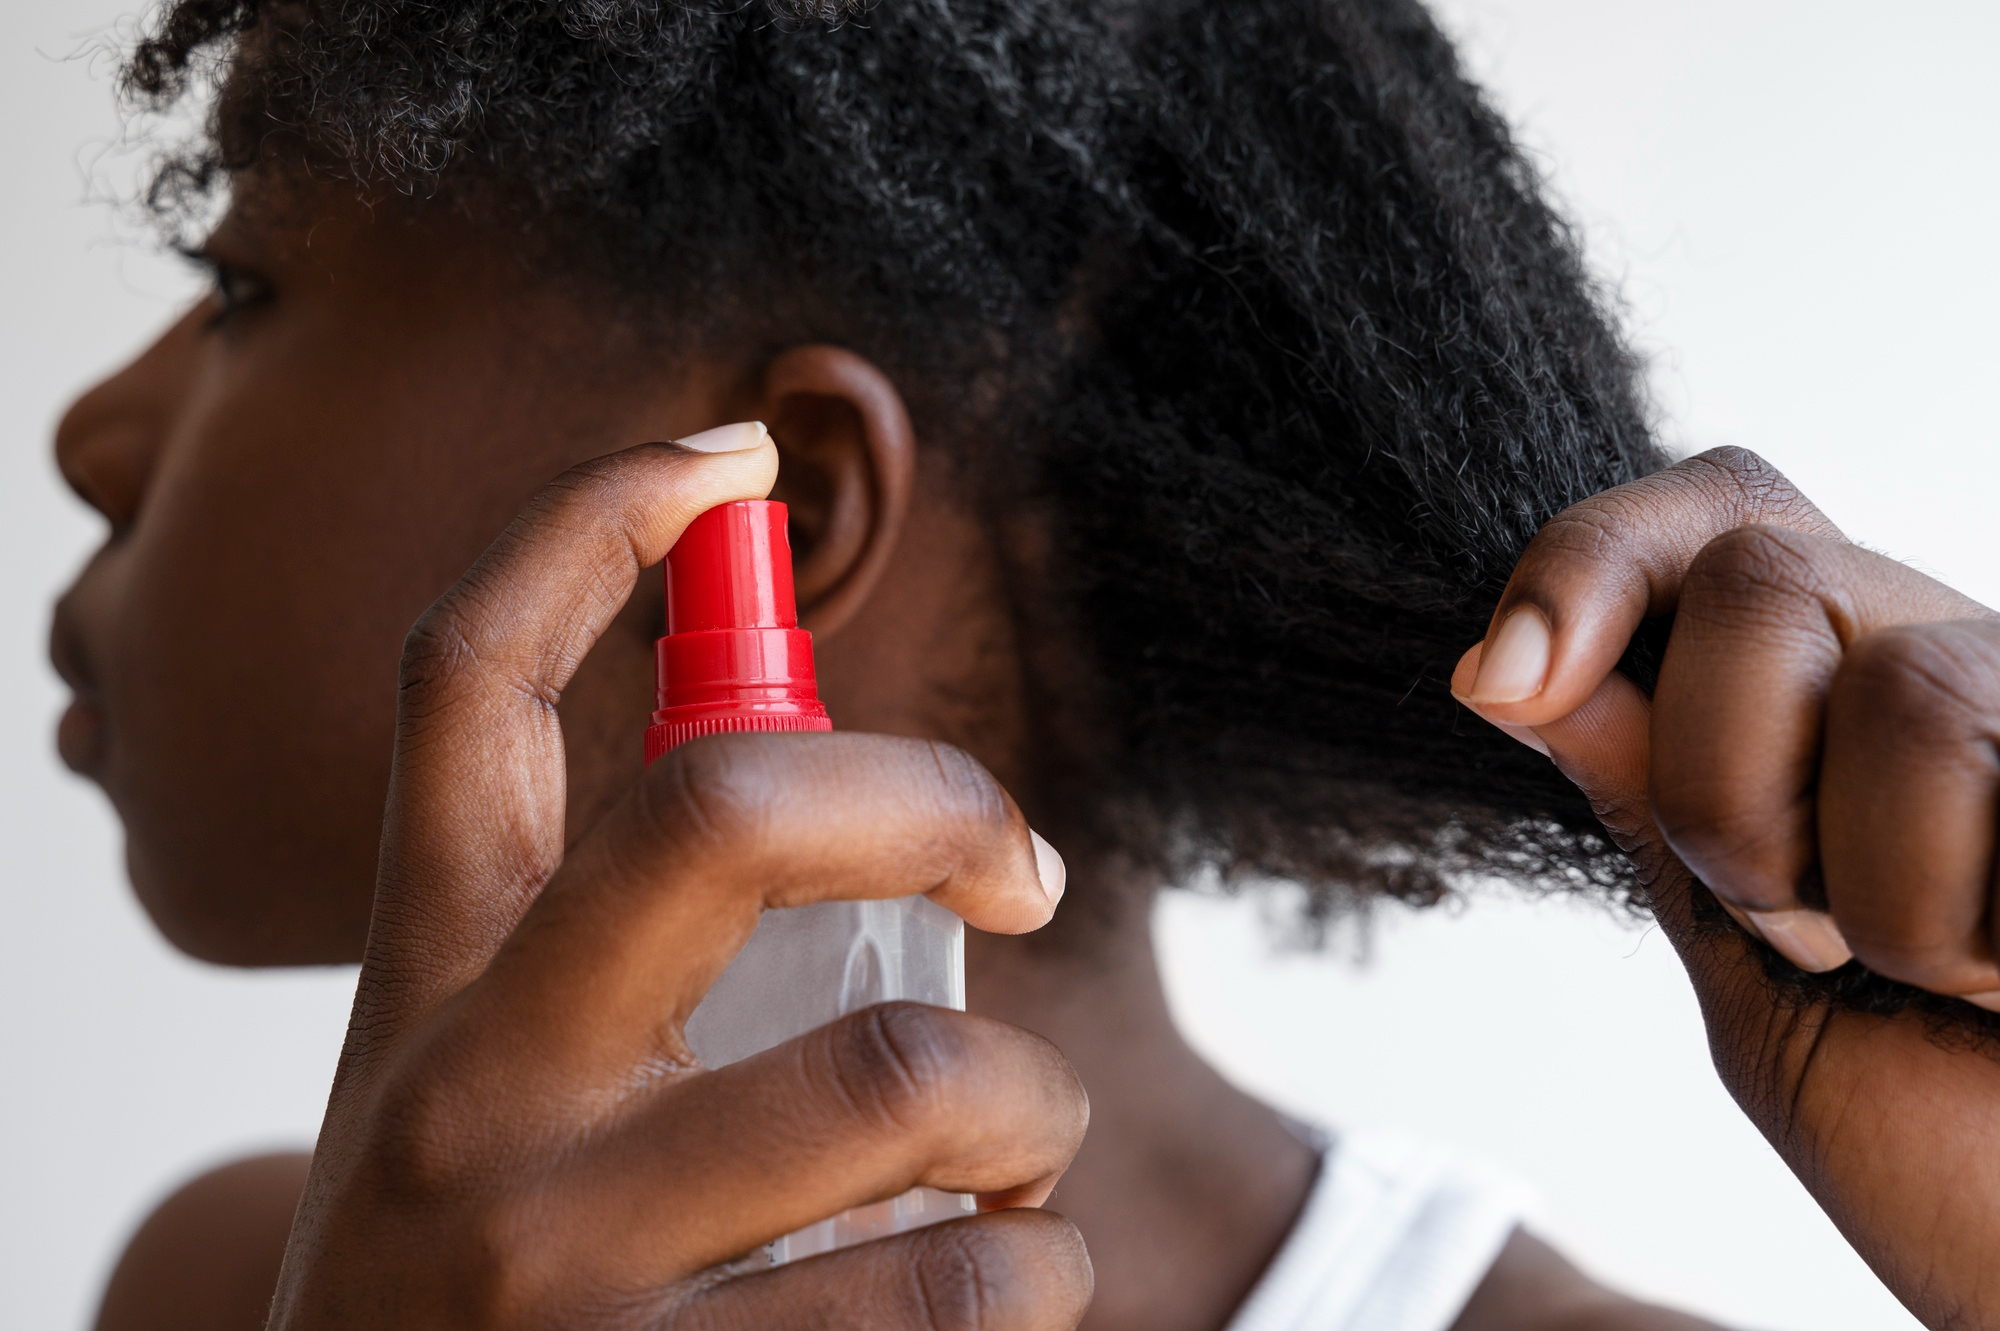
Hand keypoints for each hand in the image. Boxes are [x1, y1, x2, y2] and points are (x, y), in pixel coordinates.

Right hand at [270, 442, 1091, 1328]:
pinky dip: (1045, 1283)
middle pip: (720, 817)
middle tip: (1020, 864)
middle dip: (926, 794)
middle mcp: (467, 1107)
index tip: (723, 451)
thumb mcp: (484, 1117)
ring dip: (1032, 1106)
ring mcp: (562, 1274)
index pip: (465, 687)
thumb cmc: (489, 1311)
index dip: (588, 520)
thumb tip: (862, 818)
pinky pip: (973, 1293)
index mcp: (426, 995)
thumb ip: (609, 973)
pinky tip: (1008, 1297)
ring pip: (908, 1075)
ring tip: (1020, 1159)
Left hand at [1454, 447, 1999, 1327]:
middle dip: (1729, 789)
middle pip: (1760, 576)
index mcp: (1838, 696)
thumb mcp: (1754, 981)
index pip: (1709, 521)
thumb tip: (1512, 666)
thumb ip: (1659, 816)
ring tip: (1953, 976)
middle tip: (1810, 928)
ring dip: (1882, 890)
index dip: (1591, 561)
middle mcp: (1951, 662)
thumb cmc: (1951, 1148)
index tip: (1502, 679)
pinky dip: (1981, 924)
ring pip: (1902, 690)